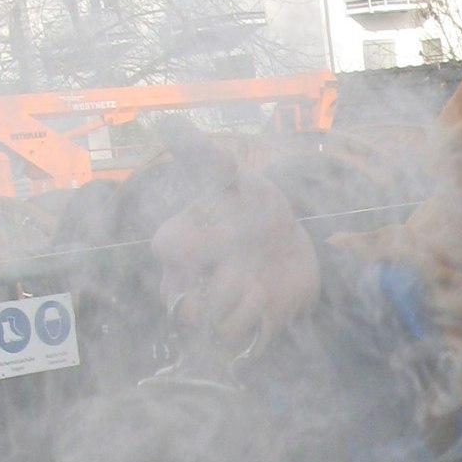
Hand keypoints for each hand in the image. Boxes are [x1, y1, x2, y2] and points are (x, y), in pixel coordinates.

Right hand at [151, 169, 320, 353]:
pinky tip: (266, 296)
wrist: (295, 247)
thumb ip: (205, 156)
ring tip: (256, 278)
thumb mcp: (238, 179)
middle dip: (220, 277)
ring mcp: (207, 308)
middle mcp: (184, 280)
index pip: (165, 247)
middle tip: (245, 257)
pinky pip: (231, 339)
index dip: (197, 242)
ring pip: (201, 322)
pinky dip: (253, 317)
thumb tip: (169, 123)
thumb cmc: (258, 210)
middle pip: (178, 299)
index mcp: (179, 242)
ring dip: (236, 298)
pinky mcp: (236, 331)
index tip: (230, 228)